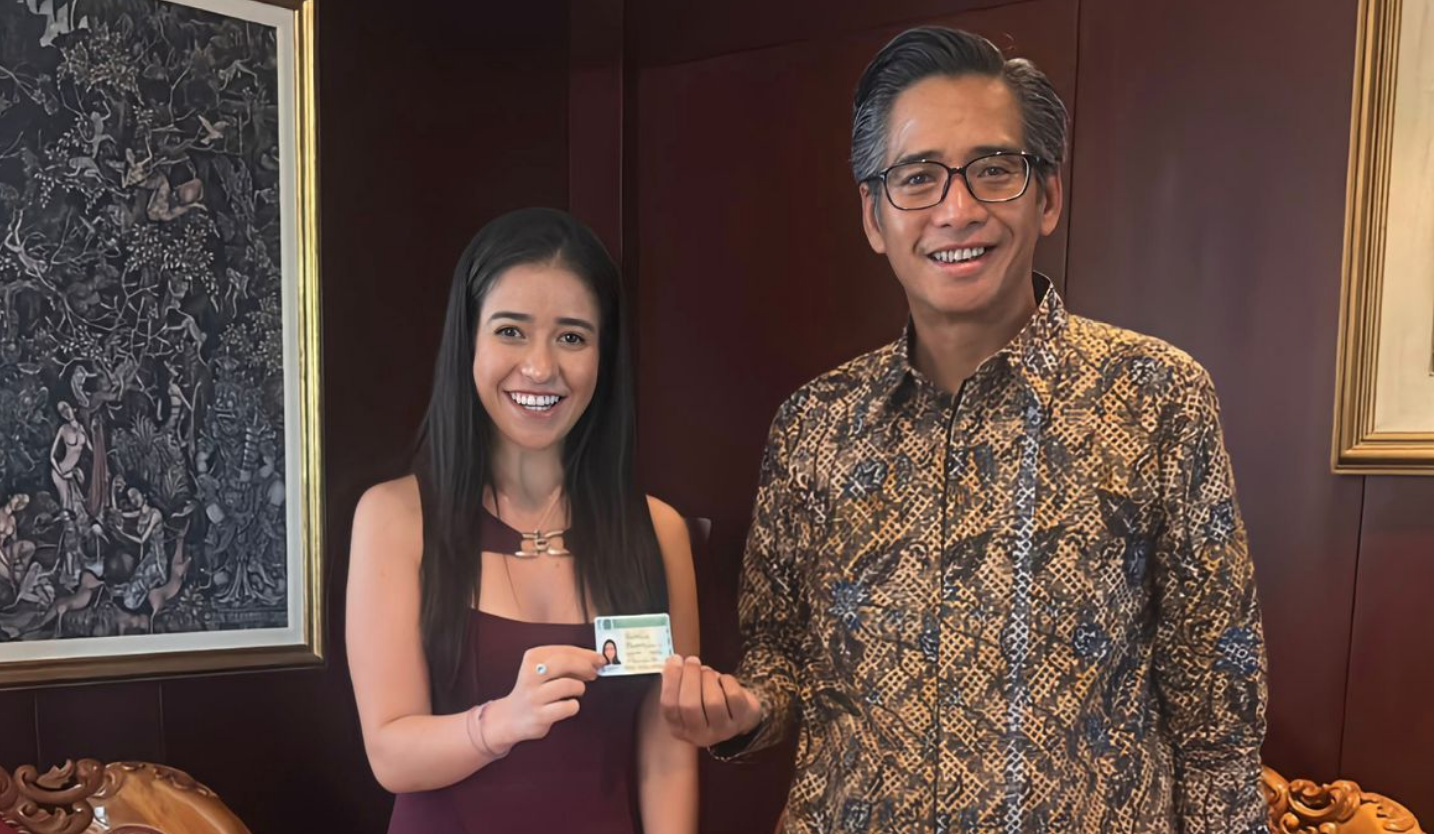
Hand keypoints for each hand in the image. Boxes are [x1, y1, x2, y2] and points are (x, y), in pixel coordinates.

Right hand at [485, 645, 605, 752]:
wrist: (511, 717)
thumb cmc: (535, 690)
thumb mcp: (543, 669)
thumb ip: (566, 662)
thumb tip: (595, 660)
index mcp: (533, 658)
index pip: (565, 650)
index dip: (587, 654)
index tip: (600, 659)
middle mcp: (531, 674)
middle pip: (565, 662)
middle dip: (585, 666)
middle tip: (594, 673)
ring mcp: (534, 695)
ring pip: (568, 685)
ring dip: (579, 687)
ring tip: (577, 690)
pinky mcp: (540, 715)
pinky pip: (567, 707)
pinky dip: (573, 706)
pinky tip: (568, 705)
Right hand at [659, 655, 763, 746]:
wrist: (739, 716)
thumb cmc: (707, 701)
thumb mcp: (688, 696)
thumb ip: (678, 680)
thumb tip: (673, 661)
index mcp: (679, 728)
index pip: (670, 707)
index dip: (671, 681)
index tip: (675, 660)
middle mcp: (700, 735)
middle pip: (690, 706)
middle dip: (690, 677)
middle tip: (692, 660)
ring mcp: (723, 730)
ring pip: (714, 702)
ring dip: (709, 679)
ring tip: (708, 671)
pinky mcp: (742, 720)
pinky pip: (734, 696)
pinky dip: (727, 681)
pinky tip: (723, 680)